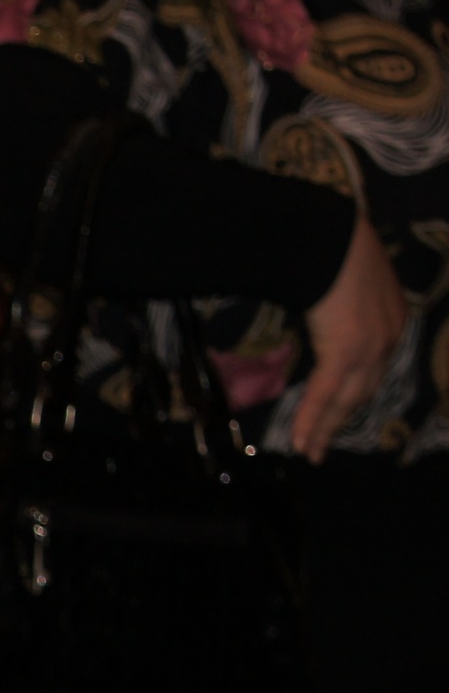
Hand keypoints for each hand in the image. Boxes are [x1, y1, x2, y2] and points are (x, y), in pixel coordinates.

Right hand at [293, 214, 405, 464]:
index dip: (355, 395)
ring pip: (347, 400)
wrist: (331, 240)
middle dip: (342, 420)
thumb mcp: (346, 281)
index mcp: (393, 318)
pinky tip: (299, 440)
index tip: (339, 413)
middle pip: (365, 390)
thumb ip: (341, 302)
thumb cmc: (332, 251)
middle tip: (323, 446)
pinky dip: (311, 419)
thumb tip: (322, 309)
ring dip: (325, 428)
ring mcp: (371, 347)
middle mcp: (389, 337)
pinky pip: (325, 394)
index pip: (375, 367)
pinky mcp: (347, 352)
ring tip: (309, 451)